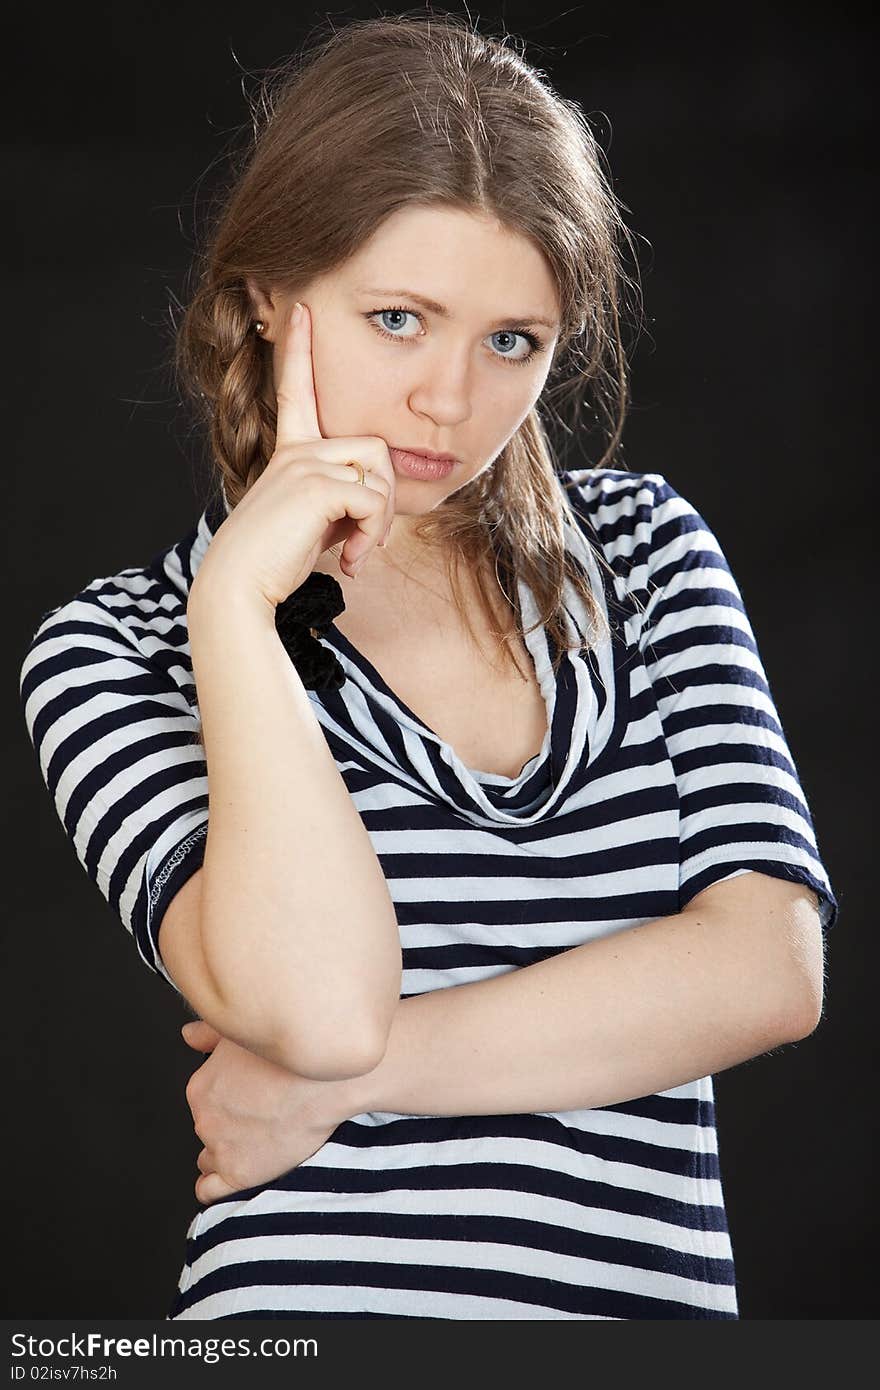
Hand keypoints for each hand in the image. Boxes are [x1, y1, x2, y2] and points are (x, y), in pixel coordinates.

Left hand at [181, 1019, 359, 1204]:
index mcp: (202, 1087)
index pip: (202, 1102)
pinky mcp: (240, 1173)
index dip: (225, 1099)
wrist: (326, 1081)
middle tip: (258, 1114)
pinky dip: (216, 1185)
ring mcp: (221, 1148)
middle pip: (208, 1127)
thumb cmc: (291, 1056)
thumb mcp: (244, 1031)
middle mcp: (205, 1119)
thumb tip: (190, 1035)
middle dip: (229, 1123)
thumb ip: (208, 1034)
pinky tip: (234, 1171)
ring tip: (254, 1141)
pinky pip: (211, 1190)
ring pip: (209, 1157)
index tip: (246, 1097)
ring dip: (226, 1150)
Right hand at [191, 299, 396, 608]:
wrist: (239, 587)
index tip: (302, 309)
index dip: (299, 350)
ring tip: (357, 553)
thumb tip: (377, 503)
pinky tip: (350, 562)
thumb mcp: (311, 523)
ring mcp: (304, 463)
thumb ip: (339, 500)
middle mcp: (295, 450)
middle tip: (366, 541)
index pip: (296, 391)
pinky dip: (374, 536)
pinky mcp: (317, 484)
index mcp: (288, 453)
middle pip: (376, 447)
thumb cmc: (273, 564)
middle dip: (386, 499)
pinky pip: (375, 501)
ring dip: (382, 520)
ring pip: (381, 473)